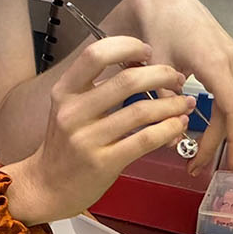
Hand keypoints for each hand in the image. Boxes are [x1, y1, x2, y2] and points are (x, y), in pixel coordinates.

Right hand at [6, 34, 197, 223]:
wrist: (47, 187)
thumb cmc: (65, 146)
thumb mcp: (68, 109)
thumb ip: (95, 88)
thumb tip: (138, 63)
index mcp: (64, 92)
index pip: (96, 54)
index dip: (128, 46)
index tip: (147, 52)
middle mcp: (73, 112)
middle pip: (127, 80)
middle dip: (161, 75)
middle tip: (176, 79)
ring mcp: (87, 139)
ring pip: (141, 111)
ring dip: (171, 104)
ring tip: (185, 103)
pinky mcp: (103, 163)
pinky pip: (144, 139)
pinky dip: (168, 129)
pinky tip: (178, 125)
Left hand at [108, 0, 232, 172]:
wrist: (166, 0)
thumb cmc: (157, 29)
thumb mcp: (154, 69)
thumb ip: (164, 103)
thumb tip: (173, 140)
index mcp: (215, 62)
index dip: (231, 141)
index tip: (225, 166)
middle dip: (224, 143)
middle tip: (203, 167)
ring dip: (228, 131)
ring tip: (210, 156)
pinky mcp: (231, 57)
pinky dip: (229, 114)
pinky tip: (216, 131)